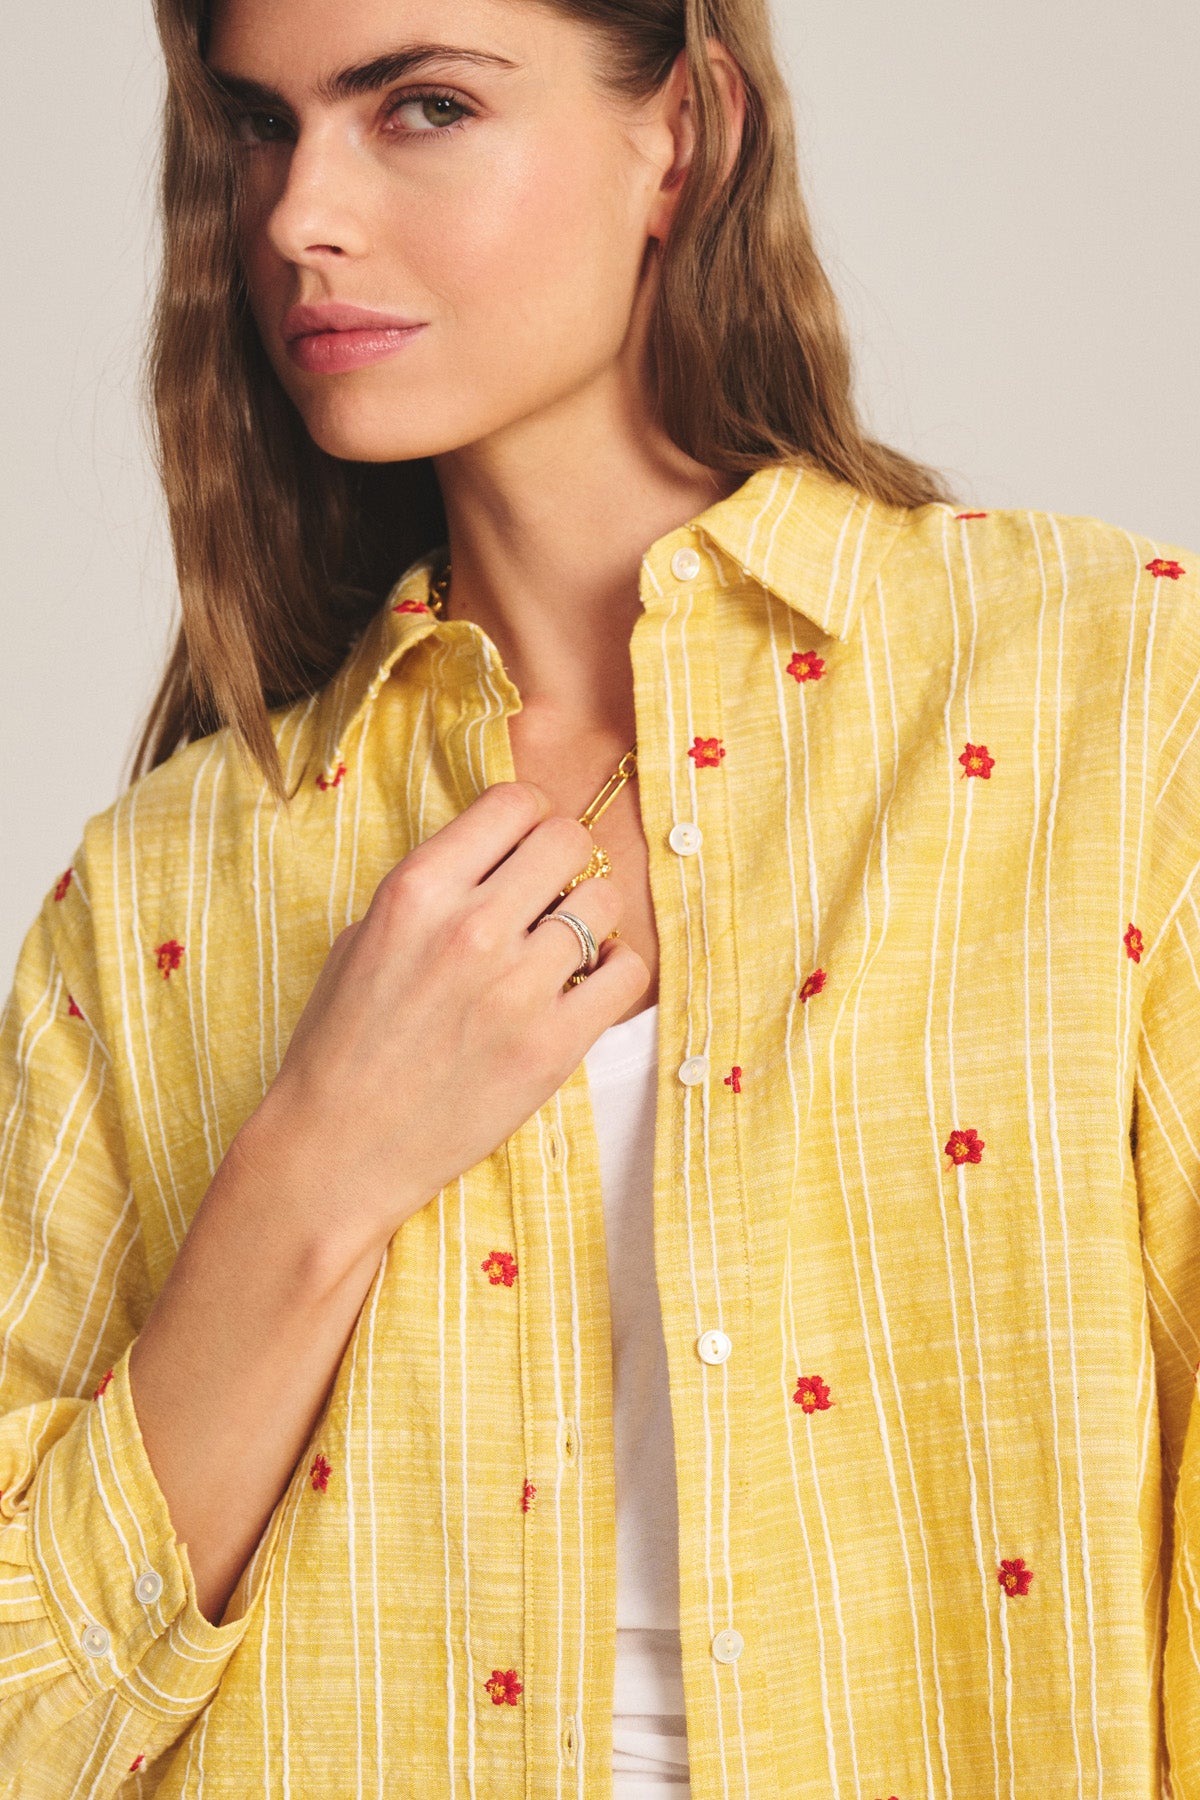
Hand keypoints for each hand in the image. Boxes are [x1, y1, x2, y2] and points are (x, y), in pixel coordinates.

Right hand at [228, 781, 649, 1260]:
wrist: (339, 1148)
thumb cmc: (343, 1042)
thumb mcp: (364, 936)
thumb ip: (435, 888)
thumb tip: (501, 855)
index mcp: (417, 889)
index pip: (514, 802)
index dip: (527, 820)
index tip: (522, 849)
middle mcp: (471, 927)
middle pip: (569, 840)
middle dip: (565, 861)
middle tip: (549, 895)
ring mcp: (517, 987)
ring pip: (605, 902)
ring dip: (590, 917)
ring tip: (563, 948)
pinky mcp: (553, 1045)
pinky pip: (628, 972)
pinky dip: (616, 971)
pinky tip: (584, 985)